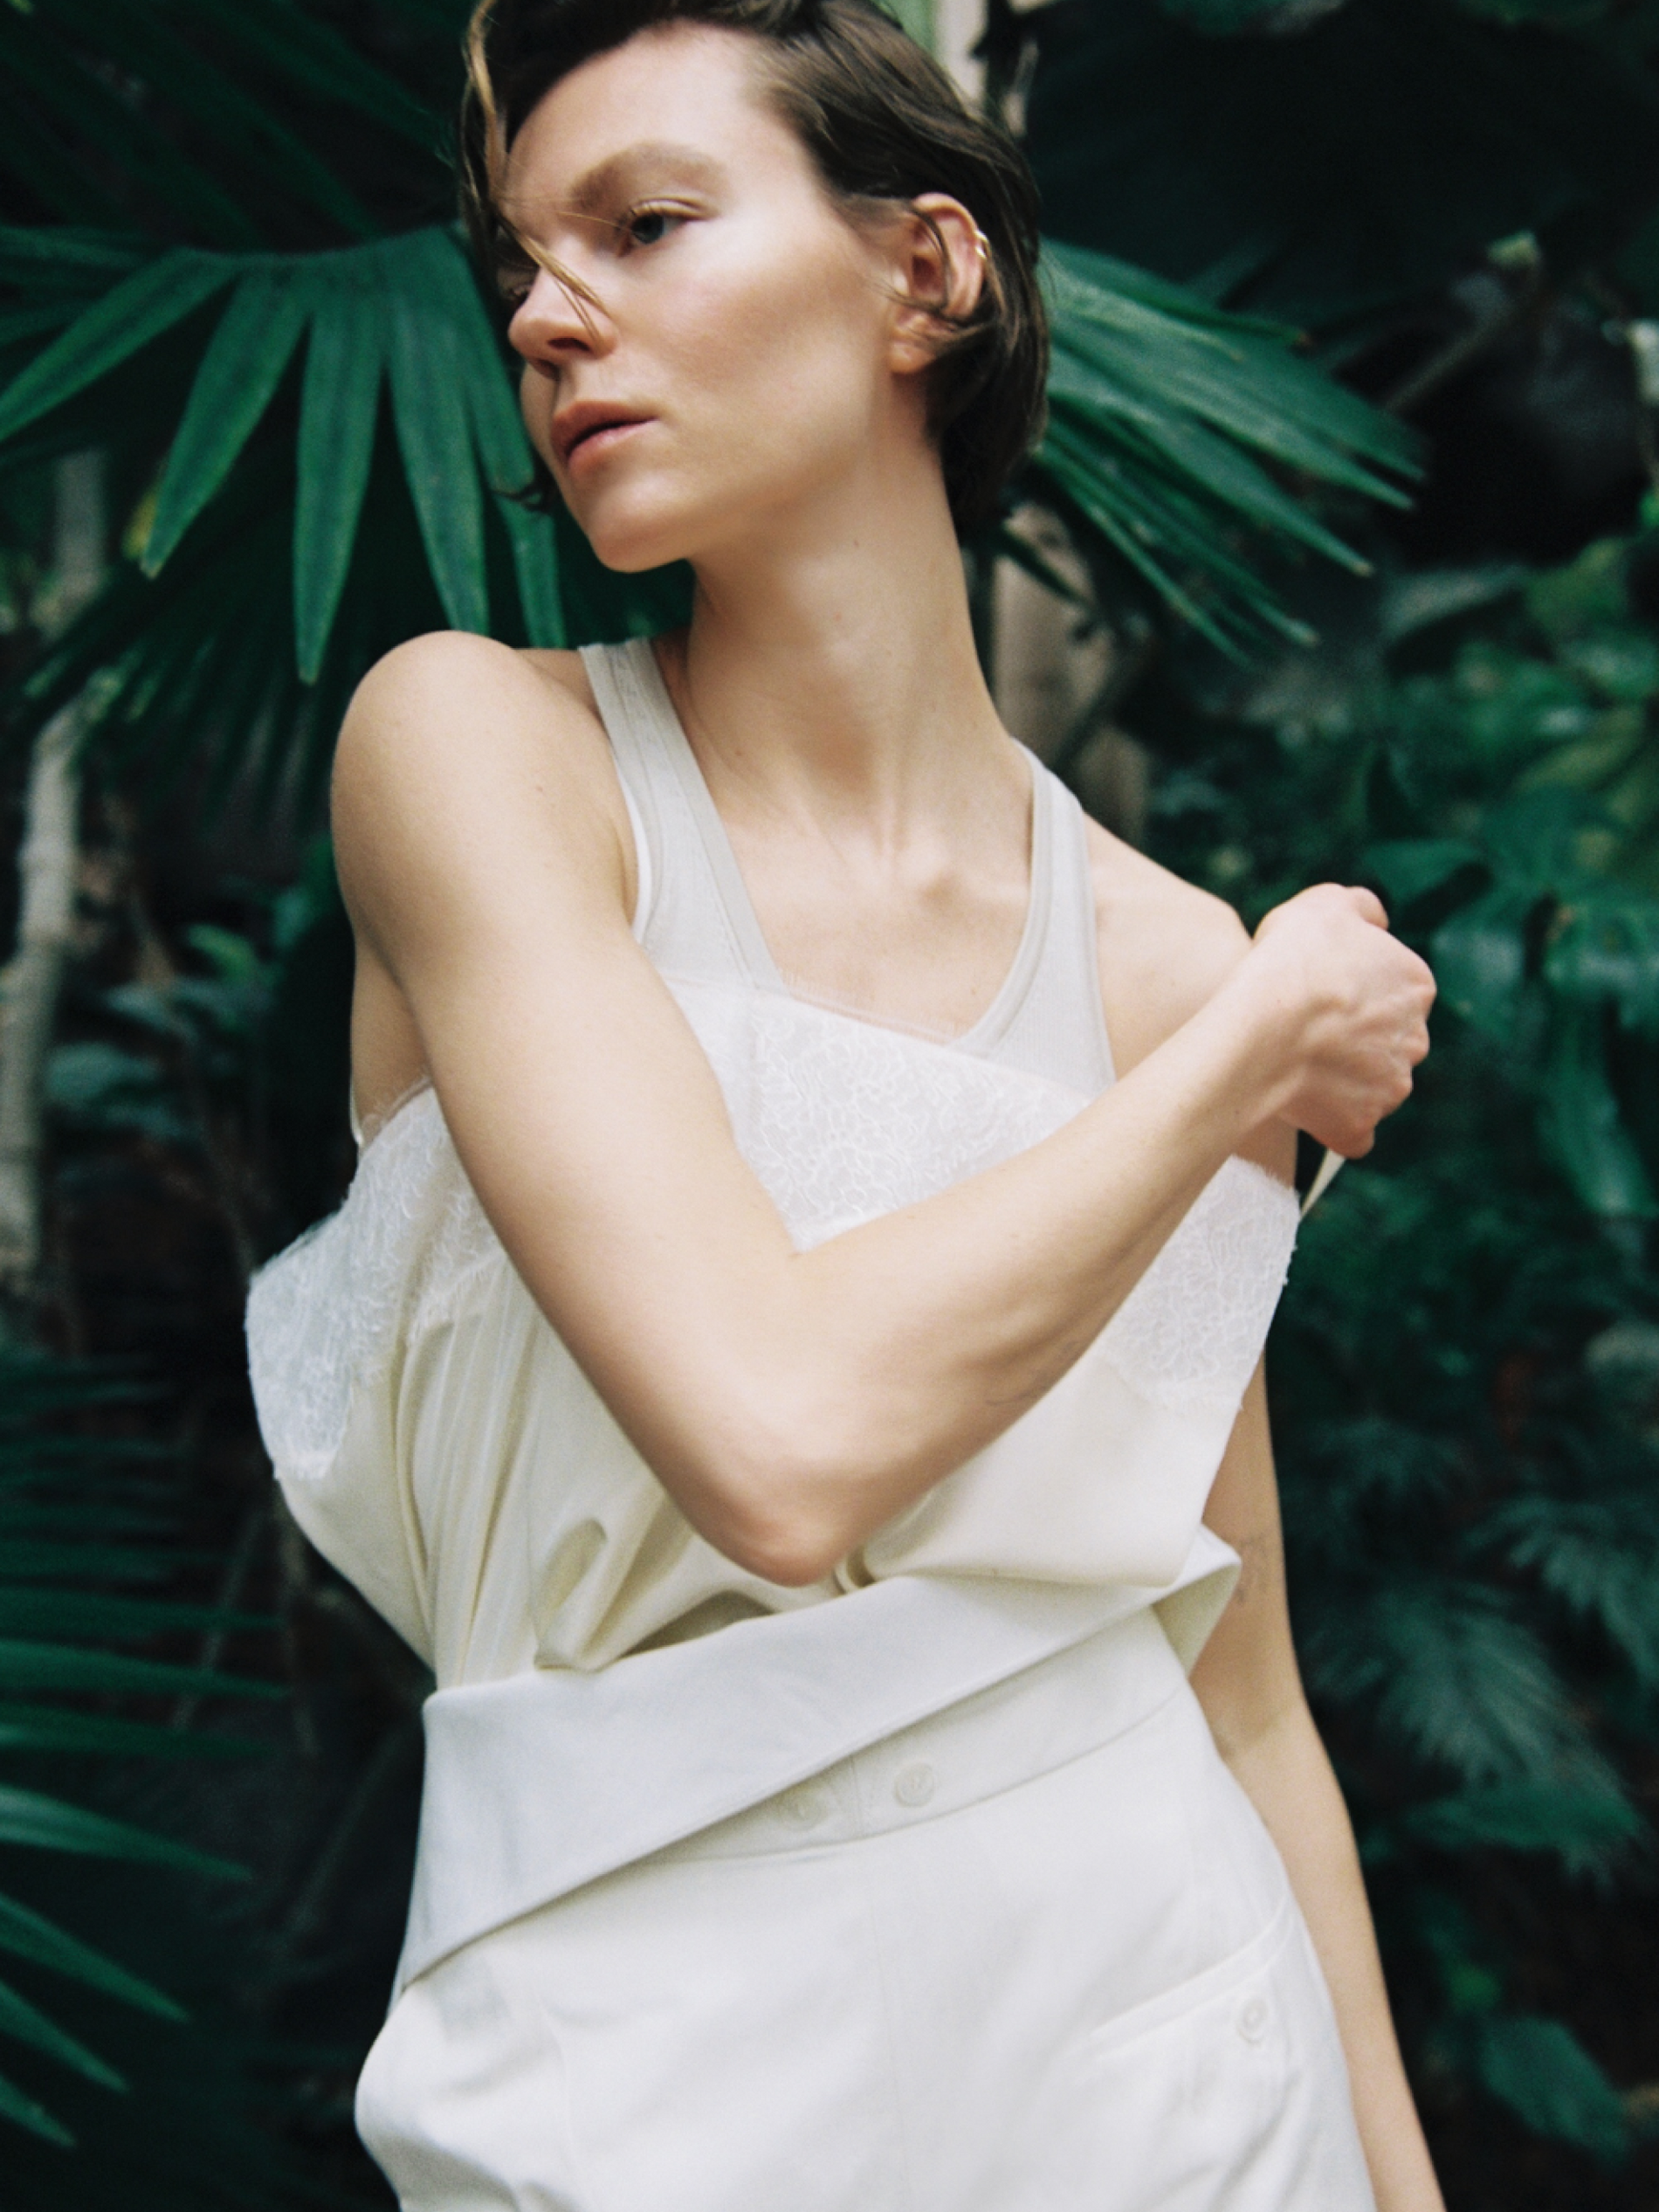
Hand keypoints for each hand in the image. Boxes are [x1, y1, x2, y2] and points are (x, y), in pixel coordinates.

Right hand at [1241, 885, 1434, 1156]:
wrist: (1263, 1031)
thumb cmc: (1292, 963)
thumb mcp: (1325, 905)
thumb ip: (1361, 908)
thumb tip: (1378, 921)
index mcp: (1417, 984)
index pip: (1393, 987)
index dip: (1352, 987)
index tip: (1319, 988)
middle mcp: (1416, 1039)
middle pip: (1387, 1038)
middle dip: (1355, 1036)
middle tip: (1304, 1026)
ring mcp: (1392, 1088)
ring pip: (1373, 1084)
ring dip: (1344, 1078)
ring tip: (1296, 1063)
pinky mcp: (1361, 1126)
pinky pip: (1352, 1130)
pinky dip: (1335, 1123)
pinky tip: (1306, 1104)